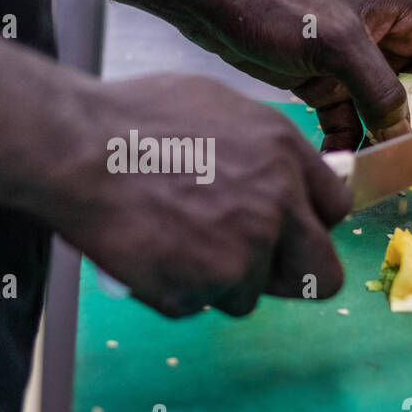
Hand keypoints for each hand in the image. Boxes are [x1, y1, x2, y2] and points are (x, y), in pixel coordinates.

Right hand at [55, 74, 350, 317]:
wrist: (75, 150)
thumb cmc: (131, 119)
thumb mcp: (216, 106)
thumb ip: (262, 148)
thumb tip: (283, 173)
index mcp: (284, 155)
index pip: (336, 210)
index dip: (311, 225)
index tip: (290, 231)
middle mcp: (276, 207)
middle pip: (321, 275)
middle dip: (291, 276)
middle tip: (253, 268)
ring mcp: (241, 254)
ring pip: (247, 295)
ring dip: (216, 283)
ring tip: (171, 245)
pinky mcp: (200, 290)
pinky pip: (196, 306)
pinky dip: (172, 290)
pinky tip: (145, 253)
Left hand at [185, 0, 411, 151]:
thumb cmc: (276, 2)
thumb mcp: (338, 44)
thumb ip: (379, 89)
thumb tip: (404, 132)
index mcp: (400, 11)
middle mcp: (381, 35)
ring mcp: (349, 60)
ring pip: (379, 110)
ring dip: (377, 140)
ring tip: (373, 172)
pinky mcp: (320, 80)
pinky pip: (344, 119)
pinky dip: (344, 142)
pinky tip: (336, 165)